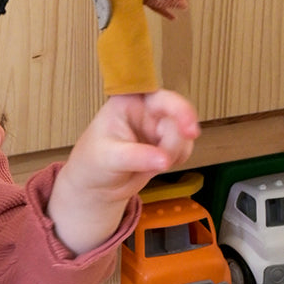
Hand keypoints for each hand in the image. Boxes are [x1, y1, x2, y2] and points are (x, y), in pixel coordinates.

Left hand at [47, 89, 199, 253]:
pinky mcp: (167, 142)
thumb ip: (136, 157)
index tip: (189, 131)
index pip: (159, 98)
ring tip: (147, 166)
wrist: (96, 185)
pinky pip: (185, 148)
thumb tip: (164, 160)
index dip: (180, 110)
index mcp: (129, 101)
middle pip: (178, 118)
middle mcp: (147, 109)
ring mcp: (159, 125)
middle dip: (173, 143)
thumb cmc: (93, 163)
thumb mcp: (109, 158)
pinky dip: (177, 160)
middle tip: (163, 163)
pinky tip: (156, 166)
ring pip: (184, 135)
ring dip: (174, 154)